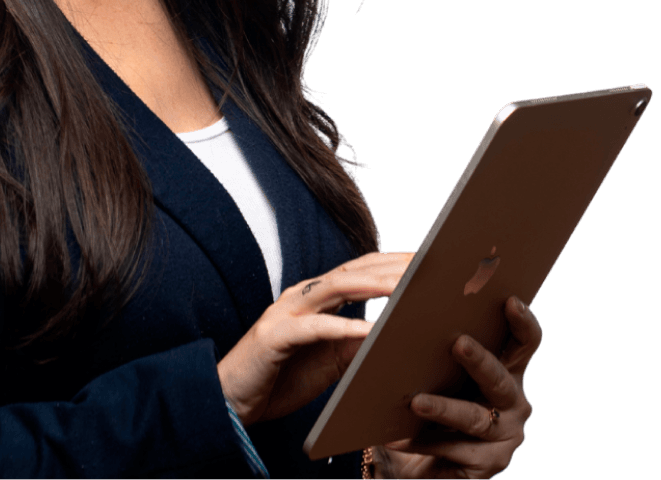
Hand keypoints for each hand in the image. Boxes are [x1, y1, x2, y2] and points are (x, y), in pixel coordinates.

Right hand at [218, 251, 415, 427]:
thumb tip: (397, 337)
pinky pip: (315, 328)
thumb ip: (357, 344)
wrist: (232, 399)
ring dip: (372, 284)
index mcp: (317, 298)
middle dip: (391, 265)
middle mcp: (303, 296)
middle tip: (428, 262)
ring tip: (405, 285)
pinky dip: (344, 327)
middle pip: (353, 271)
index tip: (428, 261)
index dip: (393, 263)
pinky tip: (370, 330)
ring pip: (336, 288)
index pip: (361, 271)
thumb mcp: (330, 360)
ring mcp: (288, 311)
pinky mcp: (277, 335)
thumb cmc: (281, 377)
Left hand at [376, 295, 542, 478]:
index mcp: (508, 369)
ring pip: (473, 418)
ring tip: (415, 402)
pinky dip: (421, 441)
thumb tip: (412, 303)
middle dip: (479, 361)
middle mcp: (514, 403)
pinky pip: (452, 449)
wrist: (423, 456)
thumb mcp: (442, 368)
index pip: (525, 343)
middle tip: (458, 343)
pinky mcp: (486, 466)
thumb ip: (442, 343)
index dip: (523, 323)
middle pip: (500, 379)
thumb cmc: (435, 395)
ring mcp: (504, 437)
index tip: (511, 301)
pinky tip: (396, 436)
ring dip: (443, 408)